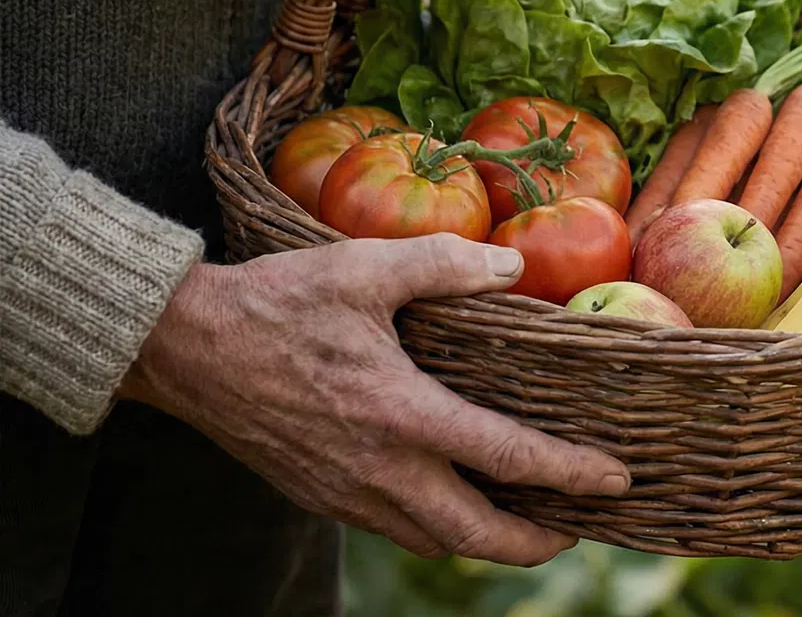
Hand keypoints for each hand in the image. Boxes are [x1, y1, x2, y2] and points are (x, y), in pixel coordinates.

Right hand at [119, 235, 629, 565]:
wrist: (181, 348)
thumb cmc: (276, 301)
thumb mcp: (365, 267)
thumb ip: (446, 263)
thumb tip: (511, 265)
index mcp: (402, 416)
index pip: (510, 458)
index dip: (572, 475)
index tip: (617, 481)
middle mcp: (379, 470)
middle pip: (477, 534)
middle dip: (537, 541)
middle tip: (581, 526)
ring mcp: (345, 491)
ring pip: (434, 539)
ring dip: (485, 538)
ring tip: (527, 518)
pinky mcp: (318, 494)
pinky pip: (394, 528)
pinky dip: (437, 526)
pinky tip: (453, 498)